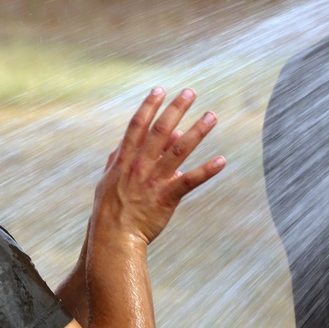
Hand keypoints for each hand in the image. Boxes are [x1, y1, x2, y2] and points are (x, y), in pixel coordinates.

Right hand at [94, 87, 224, 244]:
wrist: (113, 237)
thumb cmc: (109, 210)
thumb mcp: (107, 181)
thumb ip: (116, 159)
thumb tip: (125, 143)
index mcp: (125, 160)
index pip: (137, 126)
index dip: (149, 106)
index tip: (160, 90)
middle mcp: (139, 166)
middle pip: (160, 131)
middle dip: (175, 109)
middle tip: (190, 92)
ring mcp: (153, 181)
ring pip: (178, 151)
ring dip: (197, 132)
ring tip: (211, 116)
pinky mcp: (166, 197)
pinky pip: (189, 181)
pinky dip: (206, 171)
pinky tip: (221, 160)